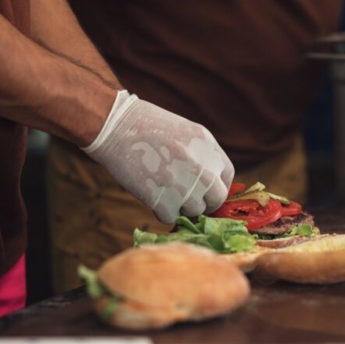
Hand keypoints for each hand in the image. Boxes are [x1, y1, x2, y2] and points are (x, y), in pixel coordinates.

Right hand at [83, 90, 233, 222]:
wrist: (117, 126)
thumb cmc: (147, 126)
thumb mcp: (186, 132)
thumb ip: (202, 155)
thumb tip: (210, 182)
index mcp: (210, 147)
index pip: (226, 176)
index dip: (217, 186)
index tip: (206, 190)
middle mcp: (203, 168)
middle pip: (216, 199)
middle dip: (204, 202)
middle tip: (187, 199)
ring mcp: (186, 186)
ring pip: (194, 211)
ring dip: (180, 206)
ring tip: (163, 190)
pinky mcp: (164, 201)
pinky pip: (171, 217)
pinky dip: (161, 211)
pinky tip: (151, 195)